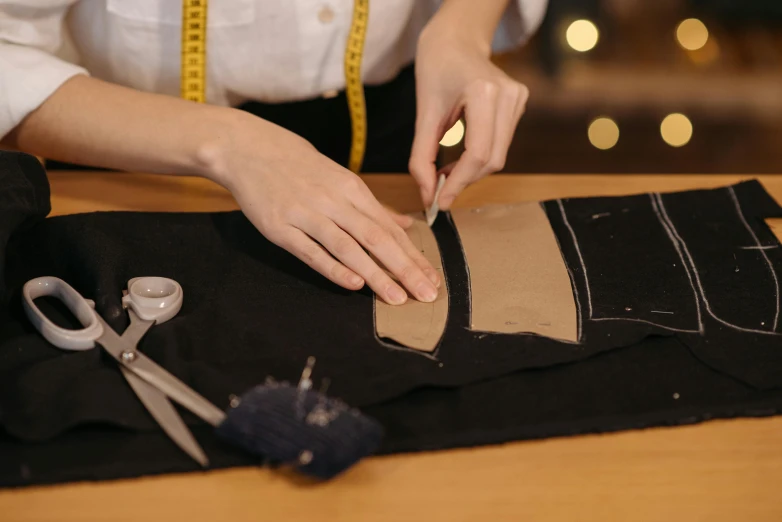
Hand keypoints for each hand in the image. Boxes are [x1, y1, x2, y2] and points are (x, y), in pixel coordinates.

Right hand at [211, 112, 439, 304]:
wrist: (248, 148)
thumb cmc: (298, 165)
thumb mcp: (340, 179)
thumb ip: (373, 207)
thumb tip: (407, 224)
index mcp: (352, 189)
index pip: (390, 229)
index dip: (413, 256)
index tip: (433, 280)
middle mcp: (334, 201)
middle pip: (377, 238)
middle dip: (405, 268)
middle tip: (426, 294)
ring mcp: (306, 214)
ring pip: (348, 247)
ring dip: (375, 274)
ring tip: (397, 298)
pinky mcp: (280, 228)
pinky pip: (311, 251)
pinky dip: (333, 268)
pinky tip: (354, 284)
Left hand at [410, 21, 528, 209]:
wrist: (456, 40)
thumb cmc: (435, 70)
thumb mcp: (423, 114)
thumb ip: (421, 157)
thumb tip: (427, 195)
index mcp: (484, 93)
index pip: (477, 153)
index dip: (459, 183)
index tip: (440, 202)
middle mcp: (509, 96)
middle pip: (492, 160)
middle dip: (464, 180)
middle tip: (438, 190)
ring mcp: (519, 99)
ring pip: (498, 156)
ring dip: (471, 172)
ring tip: (445, 173)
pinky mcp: (520, 103)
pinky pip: (501, 144)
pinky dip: (479, 158)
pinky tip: (460, 158)